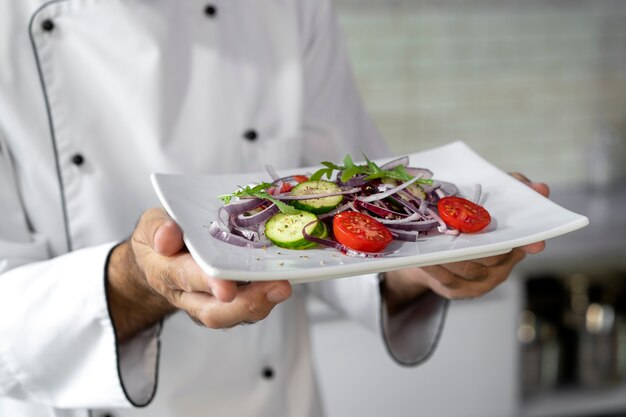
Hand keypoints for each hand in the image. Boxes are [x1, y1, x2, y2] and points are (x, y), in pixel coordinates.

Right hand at [107, 208, 291, 341]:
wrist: (160, 262)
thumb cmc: (161, 239)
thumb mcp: (151, 225)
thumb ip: (157, 228)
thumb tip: (167, 237)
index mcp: (165, 272)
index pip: (185, 279)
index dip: (207, 283)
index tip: (226, 288)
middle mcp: (188, 296)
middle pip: (216, 311)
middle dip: (247, 302)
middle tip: (276, 287)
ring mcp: (210, 303)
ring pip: (236, 314)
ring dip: (263, 302)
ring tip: (284, 286)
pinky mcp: (230, 303)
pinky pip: (248, 307)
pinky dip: (267, 297)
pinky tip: (285, 280)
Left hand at [381, 173, 549, 314]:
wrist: (434, 252)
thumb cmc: (466, 223)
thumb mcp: (487, 201)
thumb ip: (512, 188)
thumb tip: (541, 189)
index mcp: (513, 244)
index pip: (525, 243)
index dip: (529, 241)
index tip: (534, 242)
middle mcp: (501, 266)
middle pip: (493, 257)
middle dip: (479, 244)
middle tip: (464, 231)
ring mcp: (480, 282)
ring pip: (469, 268)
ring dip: (453, 255)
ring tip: (437, 242)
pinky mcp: (457, 290)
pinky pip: (448, 279)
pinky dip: (437, 267)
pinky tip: (427, 257)